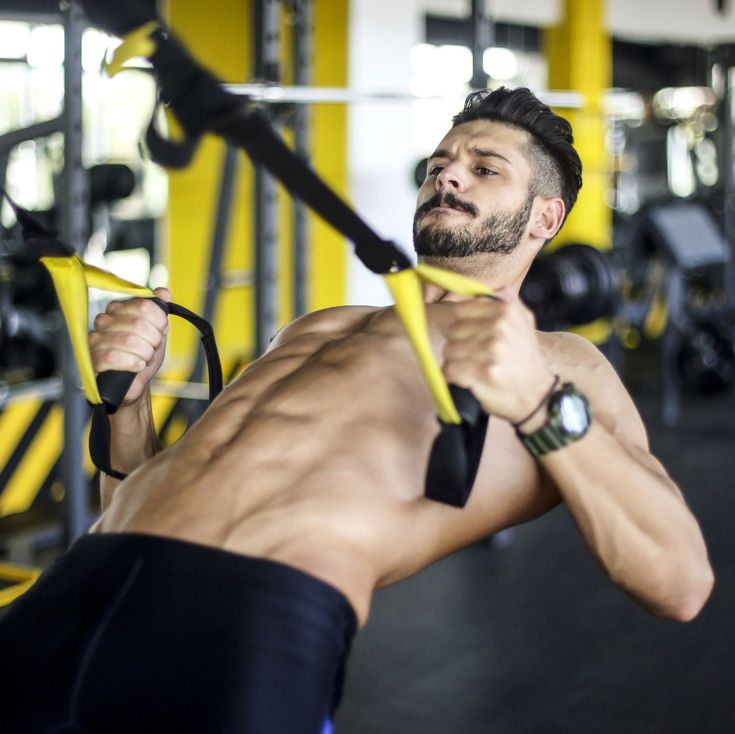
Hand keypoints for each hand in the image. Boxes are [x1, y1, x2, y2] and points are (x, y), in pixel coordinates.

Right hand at [89, 287, 170, 405]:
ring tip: (143, 359)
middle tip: (151, 349)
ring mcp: (96, 339)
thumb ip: (159, 311)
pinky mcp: (92, 359)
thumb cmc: (144, 356)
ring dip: (144, 353)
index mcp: (119, 309)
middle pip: (138, 323)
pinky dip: (132, 363)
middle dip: (153, 340)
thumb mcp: (157, 332)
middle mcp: (104, 320)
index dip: (158, 322)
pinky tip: (136, 366)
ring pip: (129, 340)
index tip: (159, 333)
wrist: (136, 383)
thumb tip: (163, 292)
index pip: (144, 305)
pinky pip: (114, 357)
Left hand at [442, 291, 555, 423]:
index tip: (470, 337)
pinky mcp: (482, 372)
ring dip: (456, 362)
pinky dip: (453, 378)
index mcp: (505, 311)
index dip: (461, 326)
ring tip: (473, 369)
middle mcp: (498, 327)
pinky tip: (466, 380)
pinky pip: (449, 370)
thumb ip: (510, 302)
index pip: (460, 311)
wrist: (538, 395)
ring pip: (449, 351)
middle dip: (458, 345)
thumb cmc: (525, 360)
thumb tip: (497, 288)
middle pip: (452, 332)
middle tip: (475, 357)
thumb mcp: (525, 324)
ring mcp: (490, 350)